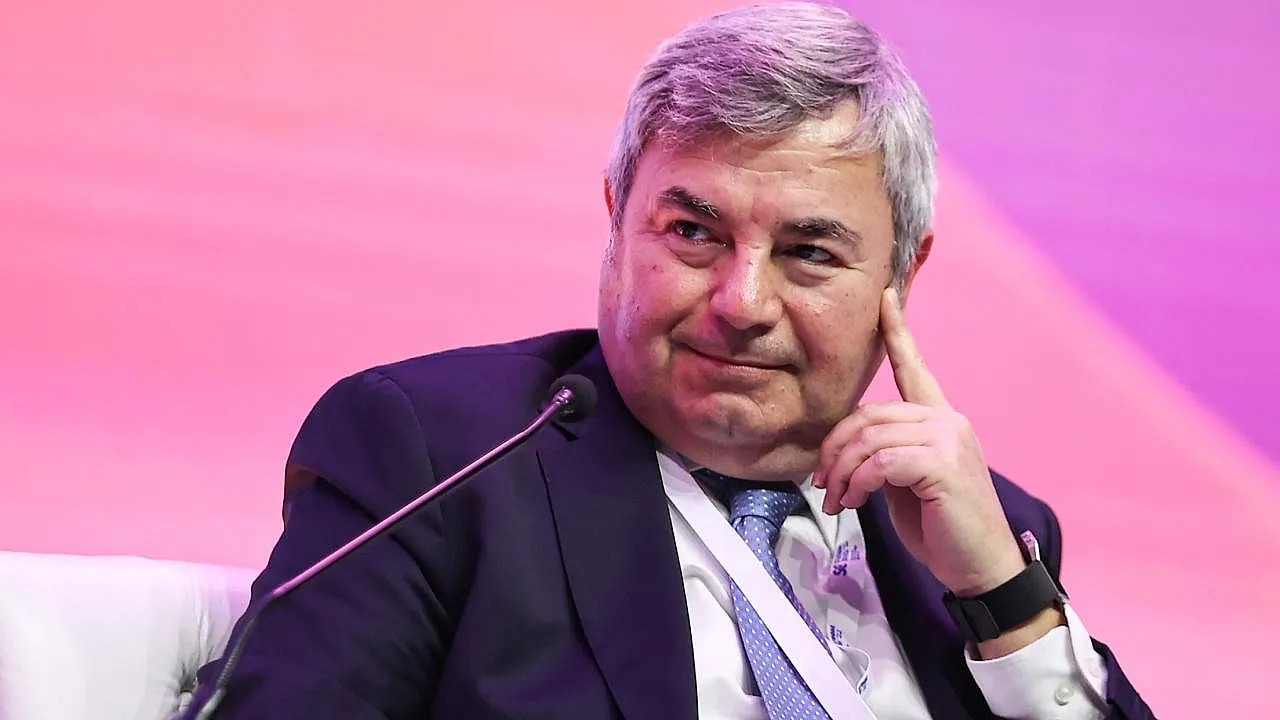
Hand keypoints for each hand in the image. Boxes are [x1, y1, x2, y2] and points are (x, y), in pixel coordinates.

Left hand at [813, 287, 1024, 595]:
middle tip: (823, 483)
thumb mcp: (905, 483)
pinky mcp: (942, 463)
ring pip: (869, 440)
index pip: (913, 367)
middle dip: (834, 450)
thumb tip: (850, 450)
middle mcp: (947, 419)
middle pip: (867, 415)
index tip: (885, 297)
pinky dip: (858, 483)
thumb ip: (885, 454)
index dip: (897, 331)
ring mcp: (948, 438)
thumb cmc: (941, 527)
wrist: (979, 567)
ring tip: (837, 500)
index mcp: (940, 419)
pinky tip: (854, 502)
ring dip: (842, 473)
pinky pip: (881, 462)